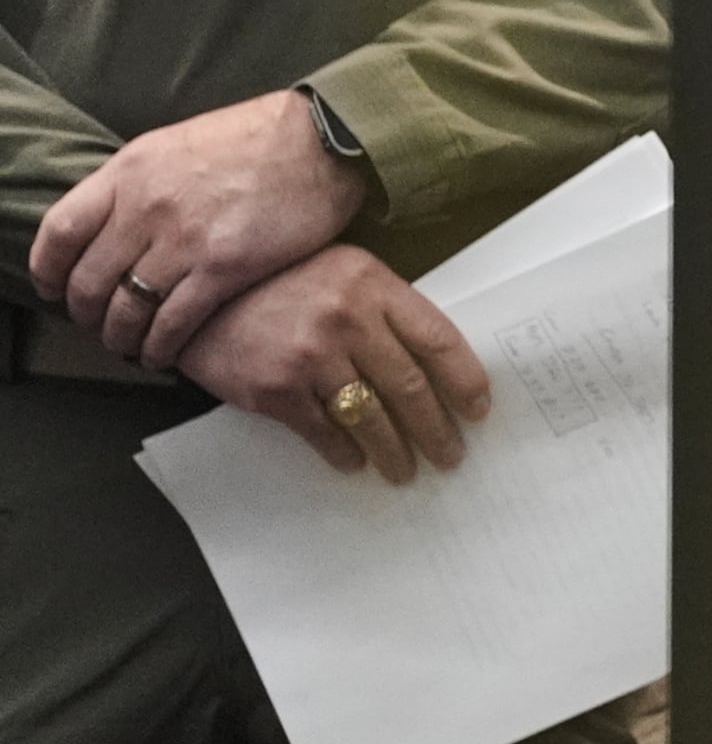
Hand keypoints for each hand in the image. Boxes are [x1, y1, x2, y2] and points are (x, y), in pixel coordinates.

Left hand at [29, 89, 373, 367]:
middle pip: (89, 280)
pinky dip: (161, 347)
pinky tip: (164, 354)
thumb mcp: (180, 143)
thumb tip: (118, 218)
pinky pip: (173, 323)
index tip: (54, 288)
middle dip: (88, 314)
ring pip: (127, 309)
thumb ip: (142, 181)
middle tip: (100, 325)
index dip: (50, 270)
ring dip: (122, 337)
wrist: (324, 139)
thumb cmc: (259, 137)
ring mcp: (185, 239)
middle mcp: (147, 206)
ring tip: (132, 346)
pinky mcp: (225, 267)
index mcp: (131, 170)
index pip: (60, 231)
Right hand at [175, 245, 492, 482]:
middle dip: (435, 428)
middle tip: (450, 455)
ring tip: (405, 469)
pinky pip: (321, 431)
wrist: (200, 296)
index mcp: (373, 286)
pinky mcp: (273, 389)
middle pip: (408, 386)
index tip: (479, 409)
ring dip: (393, 450)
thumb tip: (431, 362)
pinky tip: (354, 461)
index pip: (437, 340)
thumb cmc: (283, 282)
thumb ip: (385, 309)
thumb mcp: (344, 274)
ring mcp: (309, 356)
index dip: (464, 380)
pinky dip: (342, 452)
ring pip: (370, 415)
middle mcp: (346, 320)